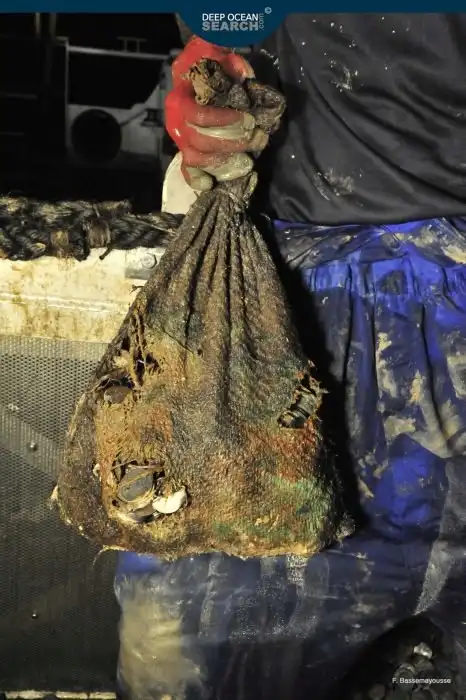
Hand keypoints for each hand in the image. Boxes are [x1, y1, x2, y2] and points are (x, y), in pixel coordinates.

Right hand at [165, 37, 268, 190]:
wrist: (195, 67)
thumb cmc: (208, 63)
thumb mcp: (218, 55)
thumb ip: (231, 65)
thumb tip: (246, 78)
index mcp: (180, 101)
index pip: (199, 118)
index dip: (225, 122)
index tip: (249, 121)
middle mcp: (176, 123)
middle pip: (200, 142)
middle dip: (231, 143)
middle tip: (257, 139)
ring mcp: (181, 139)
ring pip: (197, 159)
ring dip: (224, 161)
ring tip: (248, 159)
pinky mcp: (187, 150)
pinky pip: (188, 170)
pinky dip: (197, 180)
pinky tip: (210, 185)